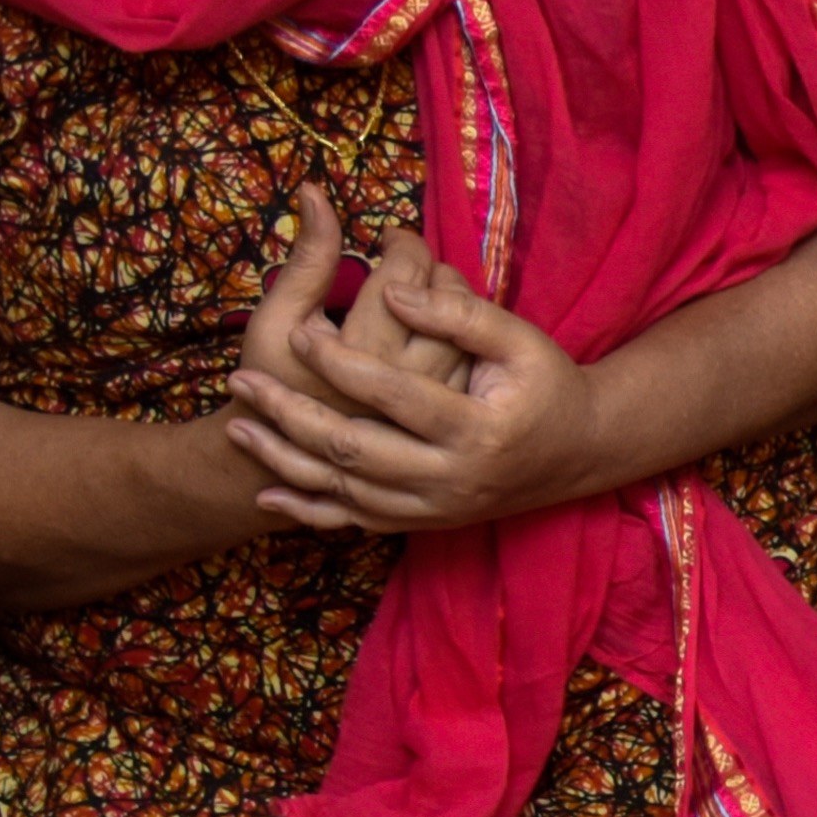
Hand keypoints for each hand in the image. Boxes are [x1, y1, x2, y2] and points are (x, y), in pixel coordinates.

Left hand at [229, 206, 618, 531]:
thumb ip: (461, 314)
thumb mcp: (522, 341)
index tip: (300, 334)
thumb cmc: (547, 386)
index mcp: (481, 430)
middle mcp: (455, 478)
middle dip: (290, 415)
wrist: (579, 454)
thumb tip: (391, 292)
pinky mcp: (427, 523)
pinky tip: (269, 494)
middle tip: (242, 381)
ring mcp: (439, 508)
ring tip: (237, 426)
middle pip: (356, 450)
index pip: (396, 396)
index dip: (341, 364)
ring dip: (286, 461)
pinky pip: (357, 524)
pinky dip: (310, 513)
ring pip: (346, 491)